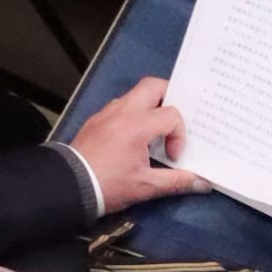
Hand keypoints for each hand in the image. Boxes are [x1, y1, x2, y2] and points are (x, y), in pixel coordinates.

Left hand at [68, 74, 209, 212]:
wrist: (68, 186)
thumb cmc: (109, 185)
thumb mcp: (146, 186)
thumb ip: (177, 181)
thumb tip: (203, 183)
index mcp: (137, 125)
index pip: (171, 115)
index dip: (179, 135)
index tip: (172, 156)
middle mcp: (123, 111)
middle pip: (153, 85)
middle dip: (170, 97)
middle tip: (174, 121)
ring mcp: (108, 112)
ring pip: (136, 94)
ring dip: (151, 106)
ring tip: (156, 131)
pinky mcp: (97, 119)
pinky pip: (121, 106)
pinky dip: (134, 114)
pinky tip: (135, 137)